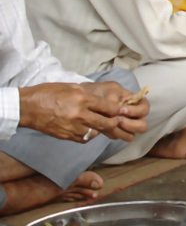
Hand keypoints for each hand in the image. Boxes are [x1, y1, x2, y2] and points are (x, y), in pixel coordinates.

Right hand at [18, 82, 145, 143]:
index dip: (116, 110)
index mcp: (82, 99)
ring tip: (98, 124)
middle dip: (113, 122)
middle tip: (114, 120)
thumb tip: (101, 99)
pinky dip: (88, 135)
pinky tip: (86, 129)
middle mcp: (80, 114)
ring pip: (96, 132)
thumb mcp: (70, 87)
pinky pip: (84, 138)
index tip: (119, 110)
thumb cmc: (48, 93)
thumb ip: (87, 94)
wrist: (27, 107)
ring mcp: (73, 127)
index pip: (108, 107)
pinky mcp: (66, 136)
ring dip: (100, 129)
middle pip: (106, 123)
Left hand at [82, 81, 149, 141]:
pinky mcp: (115, 131)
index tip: (122, 110)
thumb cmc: (99, 91)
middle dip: (131, 125)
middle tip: (118, 121)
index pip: (145, 108)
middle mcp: (132, 115)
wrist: (82, 100)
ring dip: (122, 132)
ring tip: (110, 126)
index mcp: (134, 102)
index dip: (137, 111)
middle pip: (142, 126)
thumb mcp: (107, 89)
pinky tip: (104, 128)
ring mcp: (124, 125)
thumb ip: (114, 98)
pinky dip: (113, 134)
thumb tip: (117, 111)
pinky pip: (118, 137)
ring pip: (132, 135)